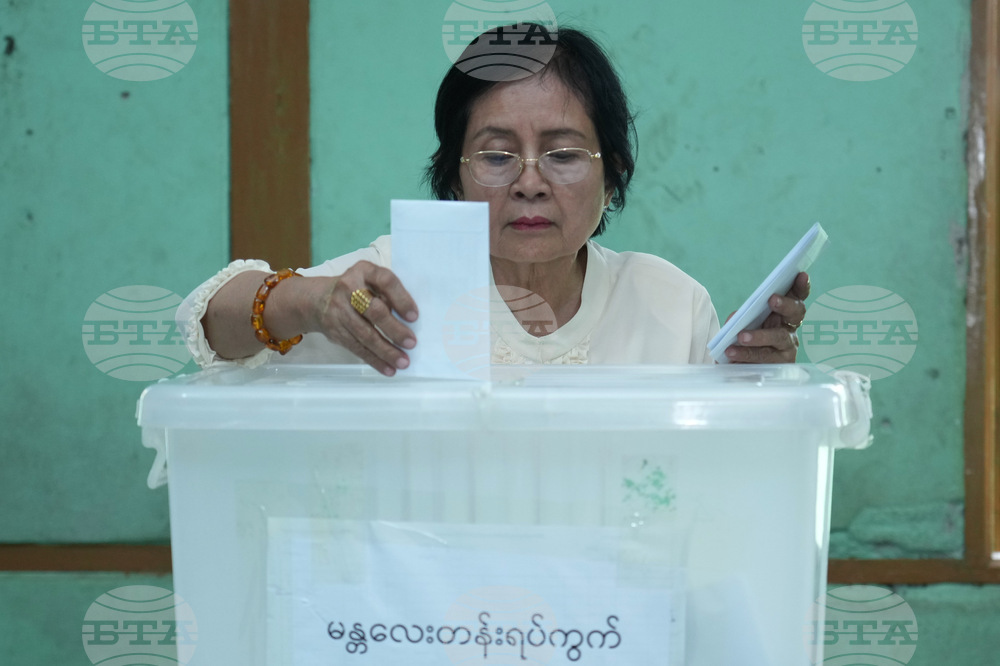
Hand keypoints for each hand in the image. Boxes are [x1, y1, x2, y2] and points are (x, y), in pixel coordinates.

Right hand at [309, 261, 418, 375]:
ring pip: (365, 334)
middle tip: (411, 343)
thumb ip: (388, 293)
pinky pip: (357, 348)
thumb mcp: (370, 280)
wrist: (317, 299)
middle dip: (394, 329)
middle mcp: (349, 288)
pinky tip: (388, 368)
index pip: (385, 281)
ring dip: (386, 351)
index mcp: (364, 270)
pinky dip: (374, 360)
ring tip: (403, 361)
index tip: (414, 317)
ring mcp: (339, 310)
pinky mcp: (335, 331)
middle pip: (374, 311)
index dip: (401, 299)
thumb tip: (409, 321)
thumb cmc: (357, 289)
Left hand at [724, 271, 809, 363]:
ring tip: (740, 337)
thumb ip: (739, 318)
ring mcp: (787, 347)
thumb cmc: (742, 341)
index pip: (796, 296)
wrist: (736, 368)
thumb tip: (737, 318)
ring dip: (759, 336)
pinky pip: (765, 359)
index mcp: (782, 313)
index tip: (801, 274)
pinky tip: (731, 353)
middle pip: (796, 313)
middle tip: (772, 299)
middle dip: (785, 304)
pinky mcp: (780, 365)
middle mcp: (789, 328)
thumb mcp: (739, 325)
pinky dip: (746, 355)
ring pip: (779, 337)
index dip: (801, 286)